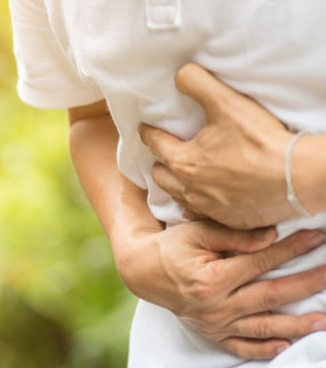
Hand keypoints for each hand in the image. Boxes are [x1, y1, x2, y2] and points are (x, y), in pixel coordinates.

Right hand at [114, 220, 325, 358]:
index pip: (261, 262)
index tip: (317, 237)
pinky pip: (242, 347)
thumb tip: (271, 238)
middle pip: (271, 295)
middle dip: (307, 284)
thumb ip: (234, 235)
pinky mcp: (212, 333)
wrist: (144, 272)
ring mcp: (214, 323)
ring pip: (263, 326)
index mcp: (211, 278)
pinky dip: (264, 350)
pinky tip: (287, 347)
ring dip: (297, 324)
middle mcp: (215, 305)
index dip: (292, 249)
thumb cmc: (171, 247)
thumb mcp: (196, 232)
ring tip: (324, 321)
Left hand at [139, 63, 295, 229]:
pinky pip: (201, 214)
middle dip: (158, 164)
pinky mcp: (226, 220)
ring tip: (180, 177)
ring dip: (176, 186)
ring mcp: (207, 208)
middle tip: (162, 156)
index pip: (155, 144)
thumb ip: (198, 84)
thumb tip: (180, 75)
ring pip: (179, 197)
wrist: (295, 178)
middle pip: (161, 177)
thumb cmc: (259, 141)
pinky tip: (204, 200)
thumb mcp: (226, 103)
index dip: (148, 133)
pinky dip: (198, 205)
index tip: (144, 130)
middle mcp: (189, 189)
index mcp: (183, 161)